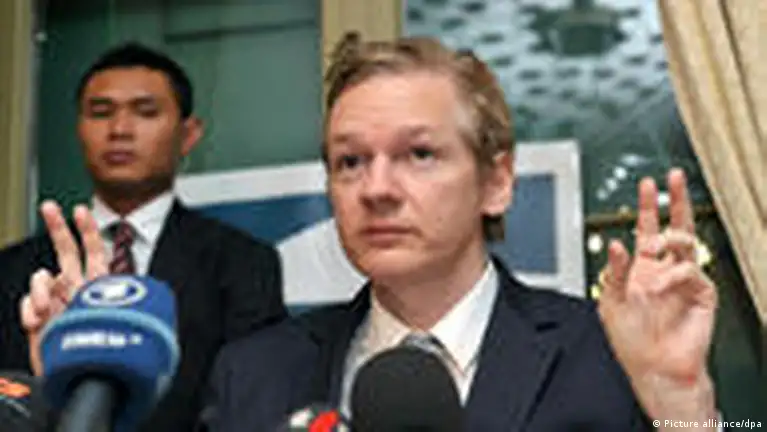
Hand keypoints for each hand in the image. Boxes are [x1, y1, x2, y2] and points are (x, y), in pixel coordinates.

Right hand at [18, 201, 107, 374]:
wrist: (80, 378)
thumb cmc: (104, 351)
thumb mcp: (117, 321)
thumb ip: (118, 301)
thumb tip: (126, 285)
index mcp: (99, 286)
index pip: (96, 252)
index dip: (88, 230)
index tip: (81, 210)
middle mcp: (77, 289)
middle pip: (66, 251)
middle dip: (57, 227)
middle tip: (50, 207)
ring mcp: (55, 301)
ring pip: (42, 276)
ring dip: (41, 290)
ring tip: (46, 312)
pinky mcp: (37, 317)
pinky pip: (27, 301)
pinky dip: (29, 309)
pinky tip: (38, 322)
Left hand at [598, 169, 717, 426]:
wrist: (655, 367)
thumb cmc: (631, 338)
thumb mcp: (610, 302)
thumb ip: (613, 273)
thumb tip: (616, 244)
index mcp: (642, 268)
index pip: (647, 229)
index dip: (647, 206)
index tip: (646, 183)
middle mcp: (664, 269)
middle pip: (674, 225)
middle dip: (674, 200)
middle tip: (673, 177)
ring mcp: (684, 279)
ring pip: (687, 242)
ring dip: (670, 237)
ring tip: (655, 244)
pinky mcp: (702, 292)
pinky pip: (691, 271)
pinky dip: (673, 274)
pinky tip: (660, 285)